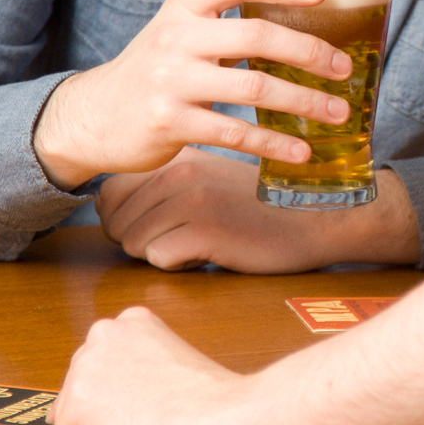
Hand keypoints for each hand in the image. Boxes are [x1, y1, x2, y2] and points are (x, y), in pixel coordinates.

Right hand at [34, 0, 354, 189]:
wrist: (92, 118)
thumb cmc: (153, 73)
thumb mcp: (178, 35)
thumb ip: (223, 27)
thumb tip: (300, 31)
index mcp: (182, 9)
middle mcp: (176, 38)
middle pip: (256, 35)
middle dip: (309, 51)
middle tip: (343, 68)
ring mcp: (171, 82)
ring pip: (254, 87)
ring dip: (304, 101)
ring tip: (338, 112)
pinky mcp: (171, 123)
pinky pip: (235, 133)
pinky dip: (274, 143)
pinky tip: (300, 151)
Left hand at [52, 306, 248, 424]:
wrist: (225, 418)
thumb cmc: (210, 401)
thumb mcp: (170, 360)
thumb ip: (135, 364)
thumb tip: (100, 394)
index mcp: (129, 321)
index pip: (103, 371)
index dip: (130, 396)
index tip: (161, 396)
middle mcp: (102, 334)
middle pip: (81, 394)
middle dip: (110, 413)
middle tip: (155, 412)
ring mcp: (85, 368)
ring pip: (73, 421)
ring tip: (146, 424)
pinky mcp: (77, 406)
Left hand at [97, 148, 420, 270]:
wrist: (316, 217)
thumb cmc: (260, 209)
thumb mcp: (208, 180)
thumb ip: (163, 186)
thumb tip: (109, 209)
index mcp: (176, 158)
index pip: (108, 194)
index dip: (127, 219)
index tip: (163, 224)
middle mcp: (177, 172)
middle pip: (114, 223)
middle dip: (142, 240)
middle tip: (185, 236)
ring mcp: (190, 200)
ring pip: (133, 243)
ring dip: (162, 254)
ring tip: (202, 242)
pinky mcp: (205, 229)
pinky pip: (159, 259)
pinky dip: (180, 266)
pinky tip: (212, 253)